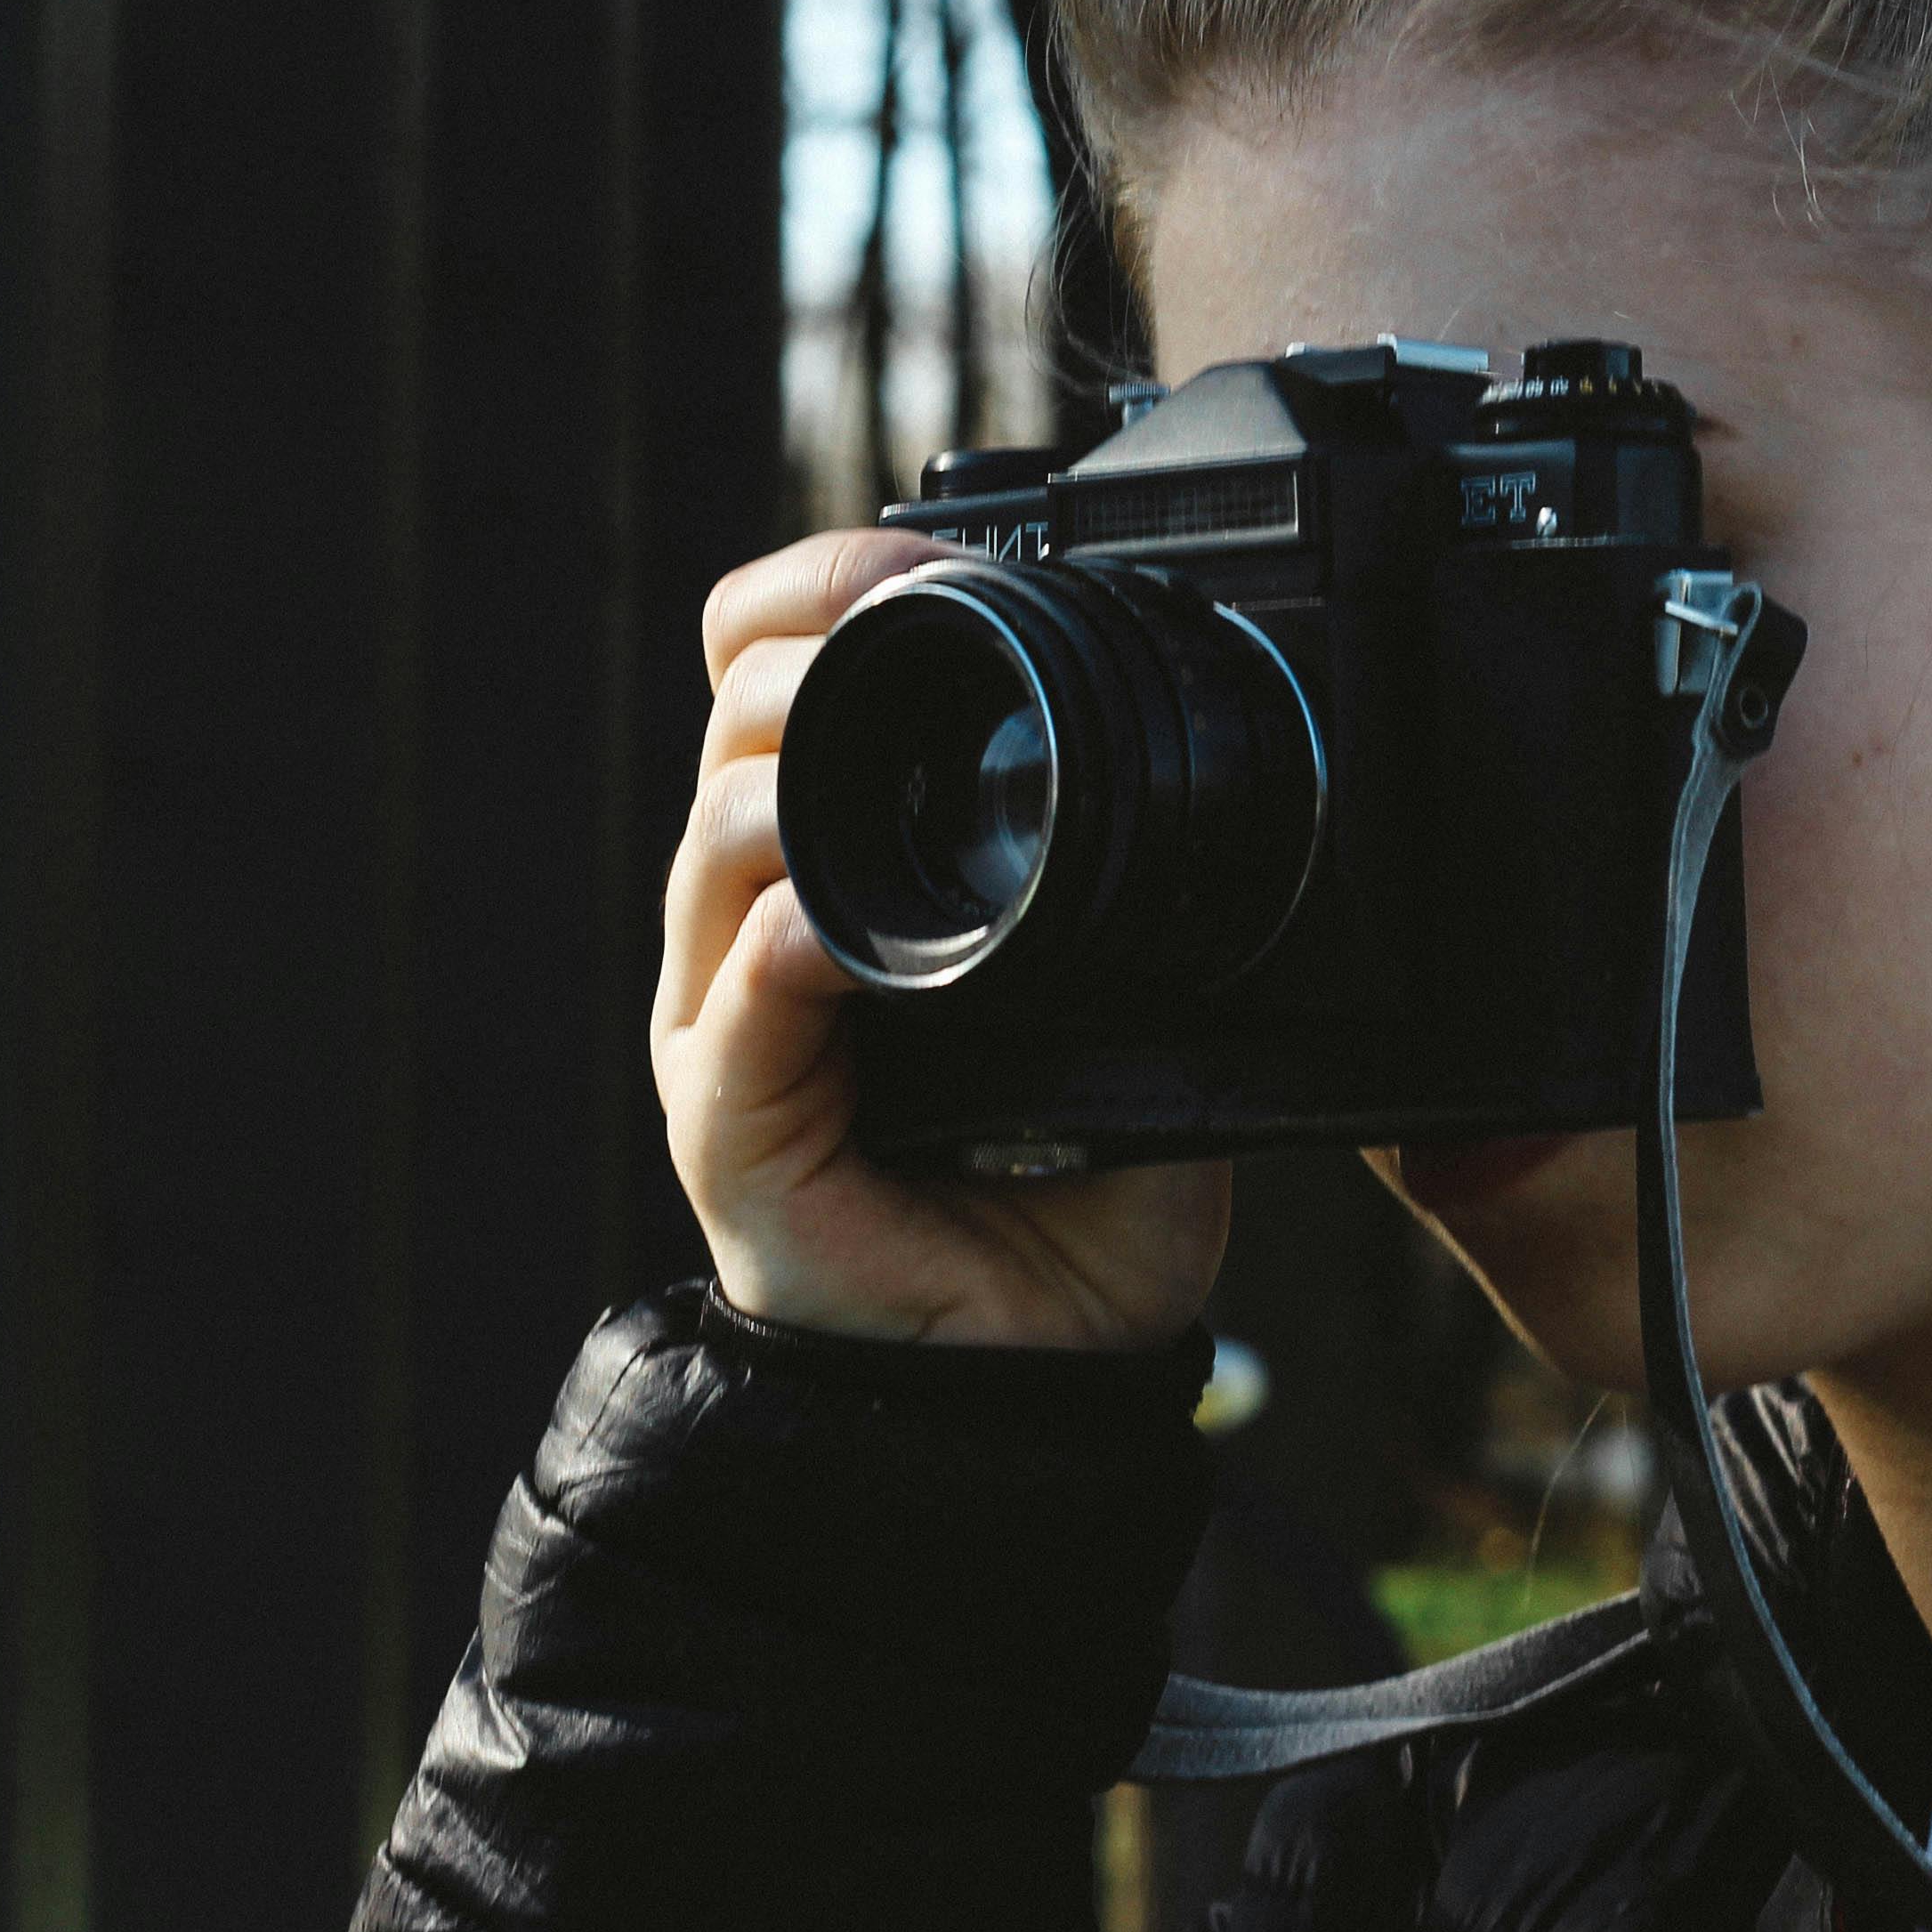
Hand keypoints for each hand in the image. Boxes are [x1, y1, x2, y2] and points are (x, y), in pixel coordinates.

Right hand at [654, 529, 1229, 1350]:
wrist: (1047, 1370)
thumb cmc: (1079, 1183)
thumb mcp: (1126, 991)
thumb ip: (1126, 888)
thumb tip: (1213, 759)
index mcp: (838, 878)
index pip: (770, 684)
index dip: (825, 597)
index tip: (923, 561)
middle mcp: (759, 938)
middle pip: (732, 736)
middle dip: (805, 652)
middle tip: (906, 617)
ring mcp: (733, 1033)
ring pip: (718, 849)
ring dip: (788, 779)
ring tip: (866, 745)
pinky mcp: (735, 1138)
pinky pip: (739, 1020)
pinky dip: (786, 955)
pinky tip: (832, 926)